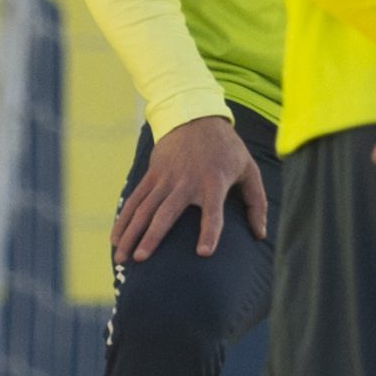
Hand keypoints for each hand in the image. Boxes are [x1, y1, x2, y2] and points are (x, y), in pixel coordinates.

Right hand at [112, 115, 266, 262]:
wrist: (195, 115)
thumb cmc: (227, 148)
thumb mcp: (249, 169)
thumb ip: (256, 202)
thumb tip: (260, 235)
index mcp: (214, 182)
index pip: (213, 211)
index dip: (209, 231)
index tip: (203, 253)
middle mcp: (186, 182)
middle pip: (166, 212)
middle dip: (152, 236)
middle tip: (142, 260)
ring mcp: (165, 177)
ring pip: (144, 209)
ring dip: (131, 233)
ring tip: (122, 258)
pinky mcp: (152, 174)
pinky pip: (135, 199)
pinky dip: (124, 219)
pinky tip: (115, 238)